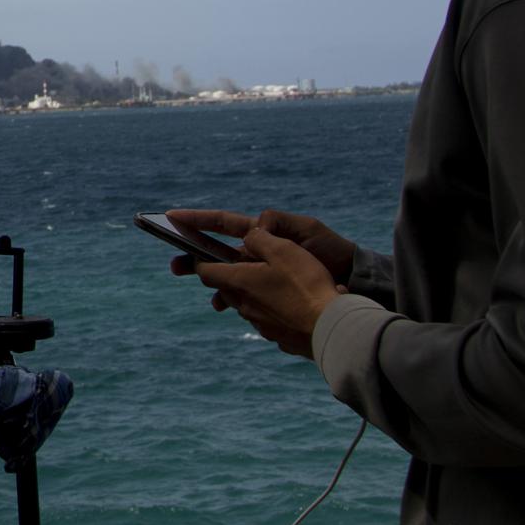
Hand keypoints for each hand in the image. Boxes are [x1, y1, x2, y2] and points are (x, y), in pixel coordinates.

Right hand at [164, 207, 356, 286]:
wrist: (352, 282)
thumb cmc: (331, 252)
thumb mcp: (306, 229)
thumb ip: (277, 225)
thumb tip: (254, 231)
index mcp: (263, 235)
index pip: (224, 224)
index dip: (198, 220)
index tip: (172, 217)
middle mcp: (258, 255)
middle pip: (218, 256)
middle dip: (194, 259)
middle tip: (175, 267)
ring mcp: (262, 277)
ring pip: (227, 280)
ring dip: (213, 286)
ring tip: (211, 299)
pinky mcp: (269, 296)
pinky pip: (243, 298)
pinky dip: (232, 301)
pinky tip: (229, 307)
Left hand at [195, 228, 344, 358]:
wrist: (330, 327)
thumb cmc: (306, 286)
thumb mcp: (283, 250)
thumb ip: (260, 238)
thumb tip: (248, 236)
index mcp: (239, 282)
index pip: (206, 271)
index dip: (198, 260)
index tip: (196, 253)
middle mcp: (244, 306)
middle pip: (225, 288)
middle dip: (226, 275)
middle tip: (232, 264)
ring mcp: (260, 324)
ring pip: (245, 304)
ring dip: (249, 291)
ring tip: (265, 281)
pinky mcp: (278, 336)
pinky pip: (266, 318)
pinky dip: (269, 307)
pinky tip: (287, 302)